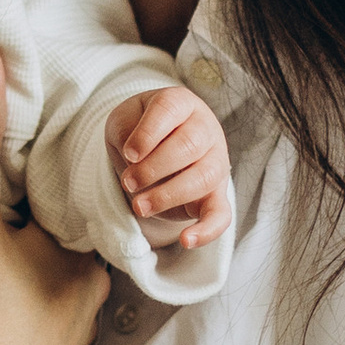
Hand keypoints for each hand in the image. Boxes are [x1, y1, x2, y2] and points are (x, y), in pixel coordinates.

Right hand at [0, 46, 107, 344]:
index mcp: (88, 257)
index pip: (76, 192)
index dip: (45, 166)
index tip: (13, 144)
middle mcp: (90, 302)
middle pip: (60, 239)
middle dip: (29, 216)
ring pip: (44, 285)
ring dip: (17, 267)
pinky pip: (26, 327)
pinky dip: (7, 310)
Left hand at [107, 83, 231, 248]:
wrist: (155, 150)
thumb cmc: (139, 130)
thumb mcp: (123, 120)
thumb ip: (126, 129)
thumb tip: (134, 154)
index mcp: (181, 104)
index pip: (170, 109)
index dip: (149, 133)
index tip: (129, 154)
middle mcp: (205, 129)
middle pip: (189, 145)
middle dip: (154, 168)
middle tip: (128, 182)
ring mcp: (216, 162)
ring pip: (202, 179)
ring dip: (168, 195)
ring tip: (139, 206)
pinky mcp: (216, 195)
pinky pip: (220, 215)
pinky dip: (206, 230)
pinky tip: (186, 241)